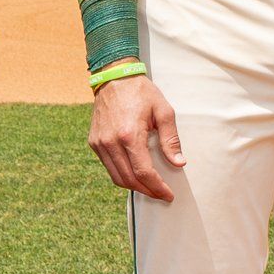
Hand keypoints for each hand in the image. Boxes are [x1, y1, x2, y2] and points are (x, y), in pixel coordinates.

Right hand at [89, 74, 185, 198]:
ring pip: (117, 177)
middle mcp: (111, 142)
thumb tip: (178, 162)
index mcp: (130, 135)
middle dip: (147, 191)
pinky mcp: (94, 142)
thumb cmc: (141, 92)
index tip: (168, 195)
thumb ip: (171, 140)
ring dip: (134, 187)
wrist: (113, 78)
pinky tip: (135, 174)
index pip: (144, 172)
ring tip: (149, 188)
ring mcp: (100, 143)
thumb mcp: (164, 111)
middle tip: (161, 194)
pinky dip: (122, 175)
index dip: (157, 187)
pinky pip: (109, 167)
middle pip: (129, 179)